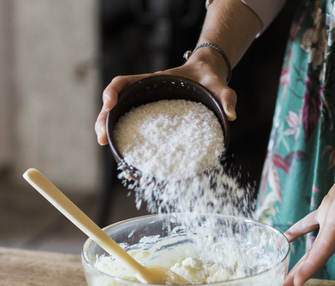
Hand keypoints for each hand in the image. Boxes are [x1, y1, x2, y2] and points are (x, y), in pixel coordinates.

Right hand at [94, 62, 237, 145]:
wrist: (209, 79)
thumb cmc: (210, 79)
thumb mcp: (219, 85)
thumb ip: (227, 96)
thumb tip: (232, 115)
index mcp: (153, 81)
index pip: (124, 82)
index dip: (113, 92)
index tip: (109, 104)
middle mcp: (144, 93)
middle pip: (114, 103)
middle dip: (103, 118)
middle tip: (101, 137)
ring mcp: (145, 107)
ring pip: (119, 117)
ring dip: (109, 130)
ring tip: (106, 147)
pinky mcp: (151, 120)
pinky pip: (133, 128)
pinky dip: (126, 140)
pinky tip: (126, 156)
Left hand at [278, 134, 334, 285]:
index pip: (323, 250)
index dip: (309, 268)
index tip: (294, 285)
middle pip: (316, 256)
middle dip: (299, 277)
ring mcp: (334, 215)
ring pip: (314, 245)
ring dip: (300, 262)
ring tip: (285, 280)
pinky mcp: (332, 204)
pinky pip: (313, 223)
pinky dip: (299, 232)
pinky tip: (288, 238)